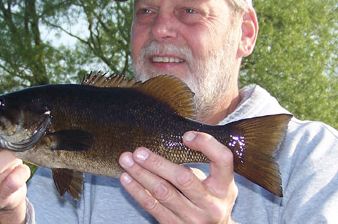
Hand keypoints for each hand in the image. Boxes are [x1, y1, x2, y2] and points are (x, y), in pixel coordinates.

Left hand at [119, 131, 237, 223]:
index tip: (186, 136)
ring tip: (126, 161)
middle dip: (158, 163)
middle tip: (139, 152)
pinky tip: (127, 179)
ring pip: (163, 193)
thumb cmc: (214, 197)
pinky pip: (153, 207)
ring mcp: (193, 218)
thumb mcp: (219, 181)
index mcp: (224, 186)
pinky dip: (137, 191)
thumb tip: (169, 140)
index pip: (222, 159)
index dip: (206, 144)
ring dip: (141, 175)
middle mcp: (211, 204)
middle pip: (183, 179)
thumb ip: (203, 162)